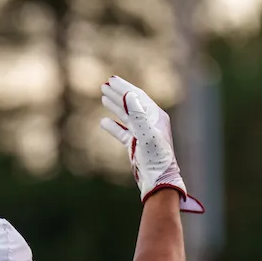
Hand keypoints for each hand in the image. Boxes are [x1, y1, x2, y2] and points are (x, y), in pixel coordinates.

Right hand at [100, 76, 203, 213]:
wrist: (158, 180)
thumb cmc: (156, 158)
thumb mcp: (147, 134)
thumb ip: (138, 114)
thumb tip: (129, 95)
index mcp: (155, 116)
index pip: (137, 97)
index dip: (124, 88)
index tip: (111, 80)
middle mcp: (150, 122)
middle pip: (131, 103)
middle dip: (118, 94)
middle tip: (105, 85)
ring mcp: (142, 134)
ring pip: (126, 116)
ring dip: (115, 106)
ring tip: (103, 97)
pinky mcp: (135, 145)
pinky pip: (122, 132)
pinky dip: (113, 126)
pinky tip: (103, 121)